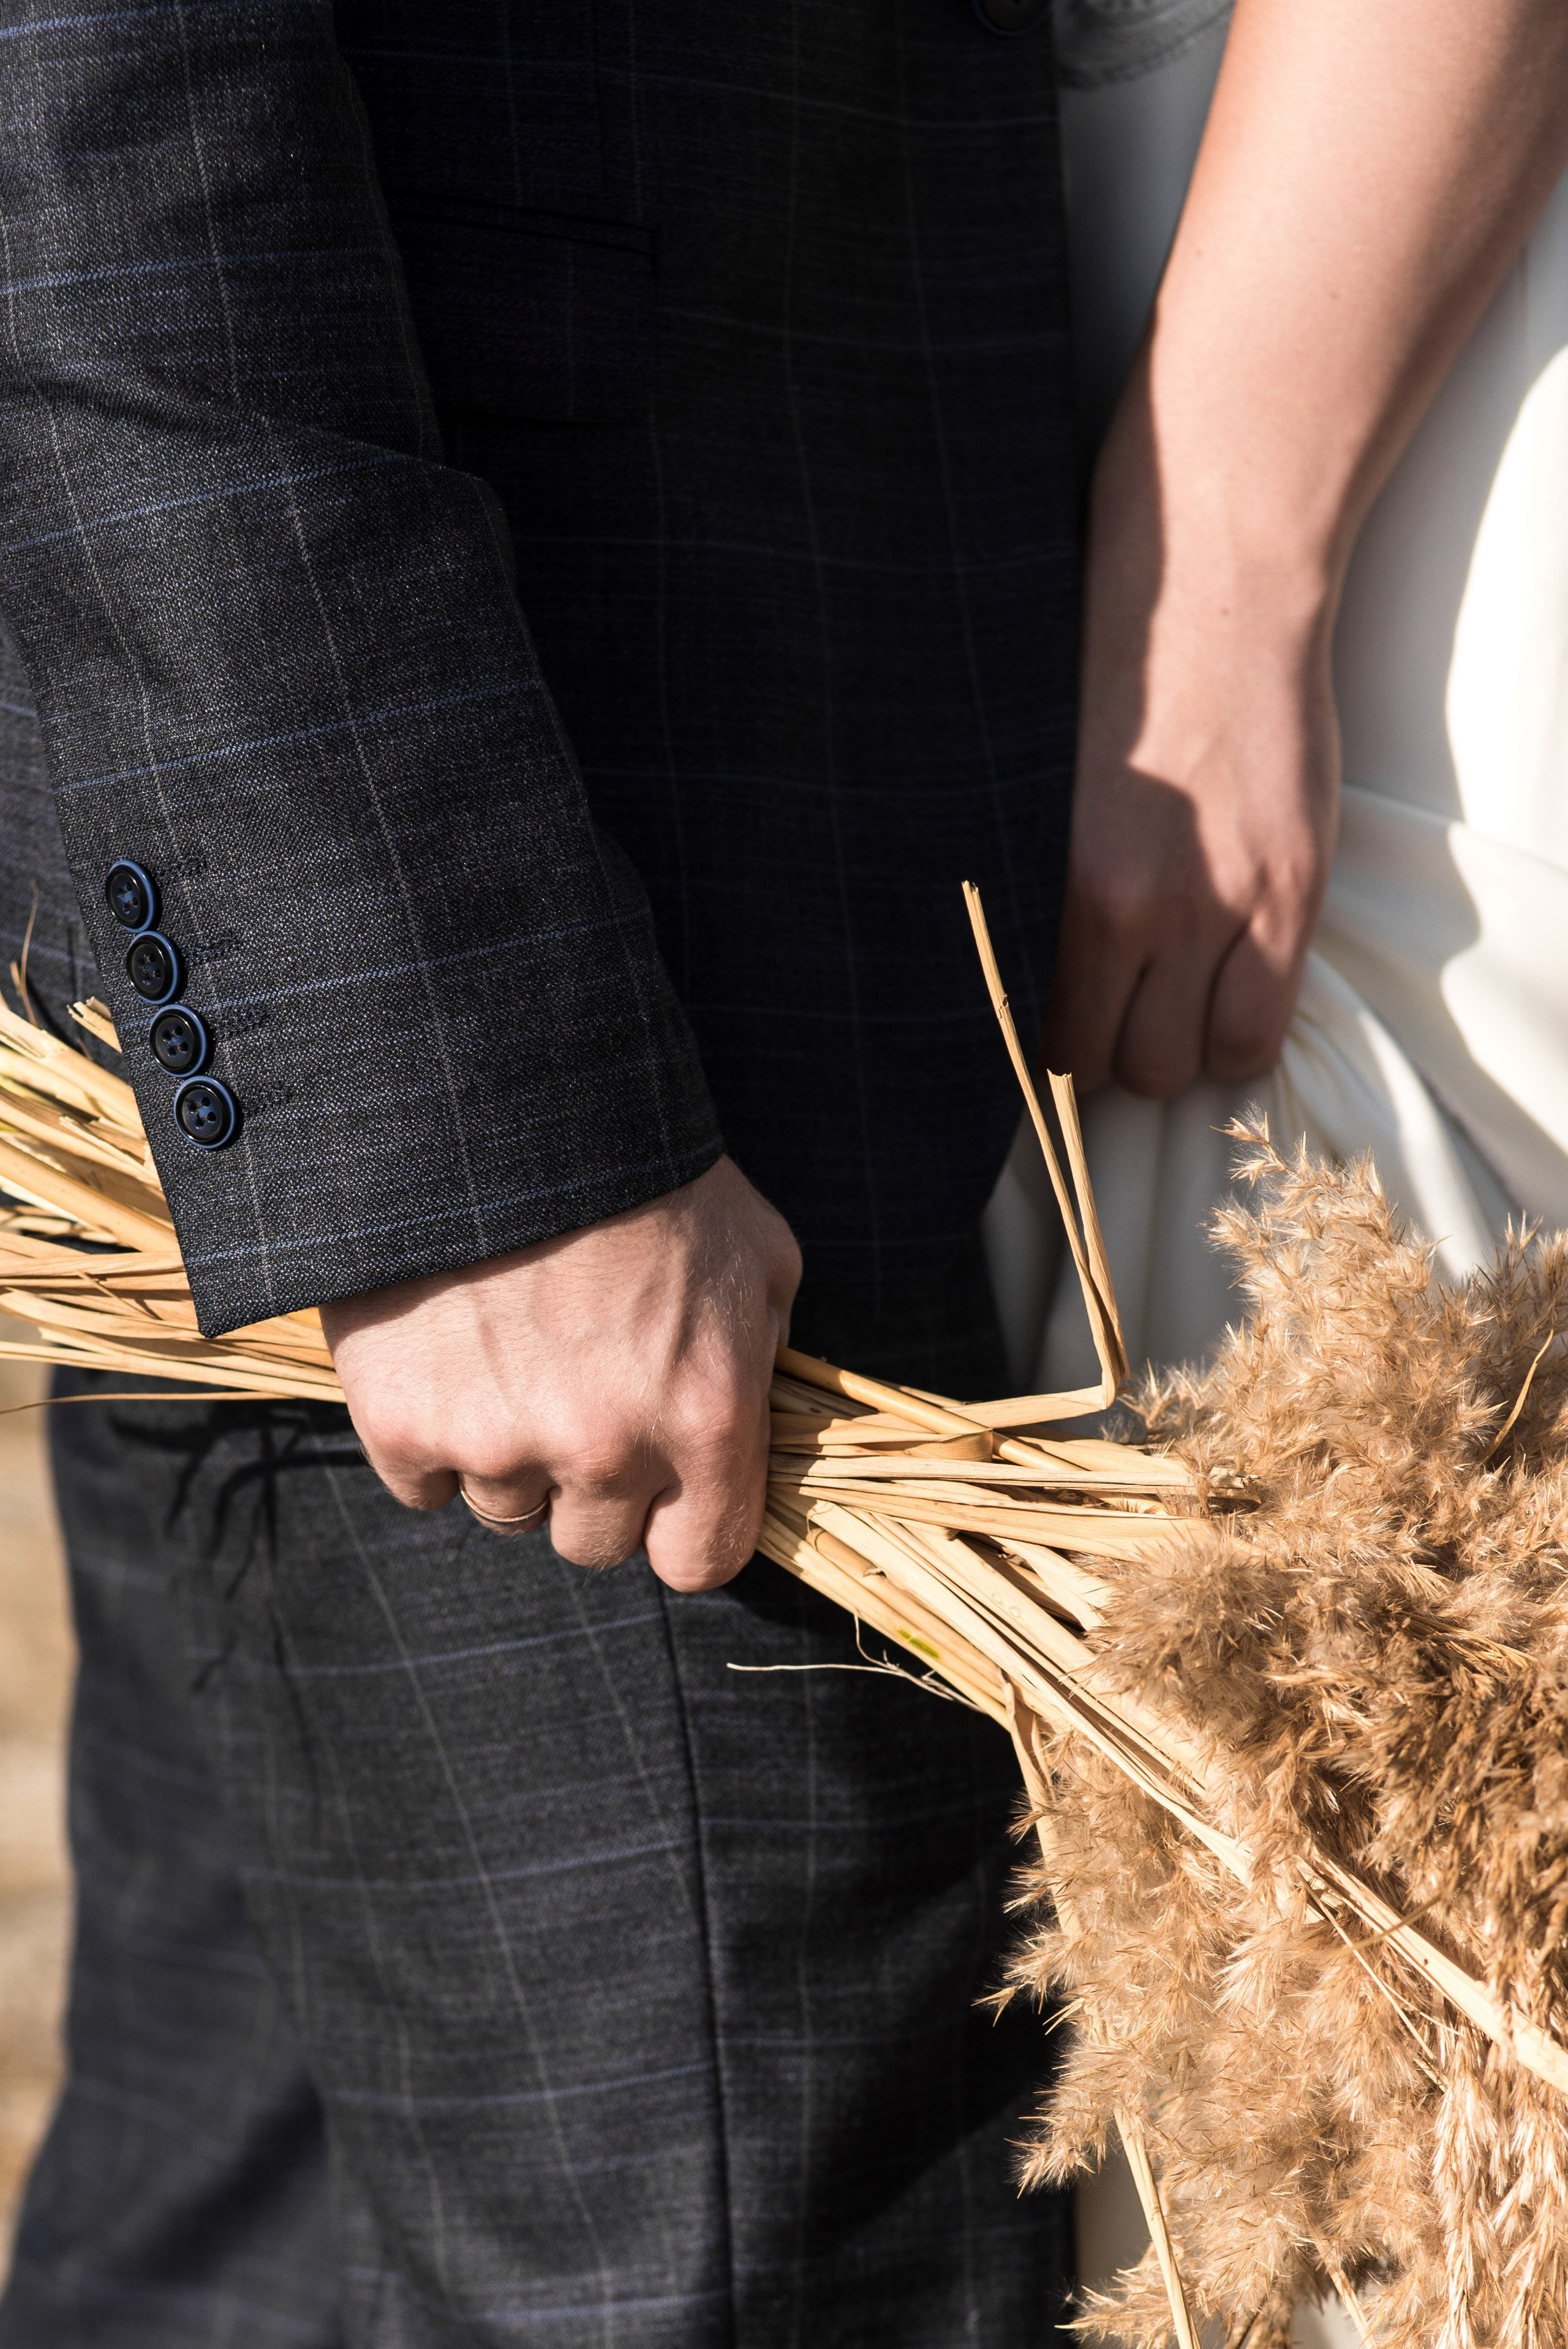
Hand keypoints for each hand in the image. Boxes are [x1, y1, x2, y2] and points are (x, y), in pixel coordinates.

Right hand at [320, 1156, 800, 1593]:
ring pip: (506, 1510)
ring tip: (510, 1351)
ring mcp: (498, 1441)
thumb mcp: (757, 1249)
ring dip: (510, 1454)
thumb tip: (754, 1419)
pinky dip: (430, 1434)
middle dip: (591, 1483)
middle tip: (576, 1390)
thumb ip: (764, 1348)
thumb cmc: (645, 1169)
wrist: (499, 1097)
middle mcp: (607, 1446)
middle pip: (594, 1543)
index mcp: (706, 1415)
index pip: (700, 1560)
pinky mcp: (403, 1422)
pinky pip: (421, 1482)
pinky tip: (446, 1354)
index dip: (680, 1527)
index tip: (664, 1492)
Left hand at [1043, 374, 1340, 1100]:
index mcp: (1064, 879)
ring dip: (1177, 1051)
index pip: (1043, 1035)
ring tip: (1166, 1004)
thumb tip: (1008, 966)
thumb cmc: (1113, 662)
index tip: (1043, 1032)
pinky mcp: (1295, 887)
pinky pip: (1261, 1027)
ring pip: (1192, 1063)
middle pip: (1117, 1065)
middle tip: (1106, 1014)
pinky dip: (1236, 1034)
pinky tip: (1218, 995)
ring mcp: (1229, 902)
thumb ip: (1037, 881)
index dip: (1042, 1052)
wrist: (1221, 578)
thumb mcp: (1039, 782)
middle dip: (1108, 1054)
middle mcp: (1143, 907)